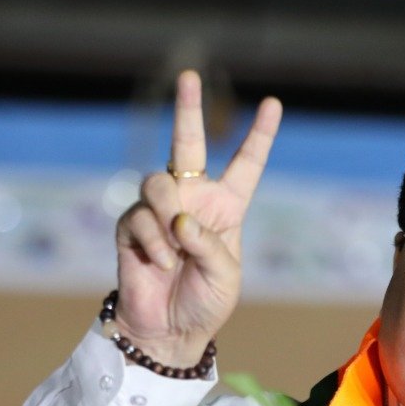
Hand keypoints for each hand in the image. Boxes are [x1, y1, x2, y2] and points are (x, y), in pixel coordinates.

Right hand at [113, 71, 282, 365]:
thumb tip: (179, 219)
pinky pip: (140, 218)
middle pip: (187, 144)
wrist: (168, 330)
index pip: (245, 165)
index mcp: (226, 208)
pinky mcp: (131, 226)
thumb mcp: (225, 276)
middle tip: (189, 75)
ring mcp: (159, 210)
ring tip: (174, 253)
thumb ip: (209, 245)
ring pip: (156, 183)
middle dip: (188, 109)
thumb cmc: (205, 302)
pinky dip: (153, 243)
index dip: (259, 136)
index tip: (273, 104)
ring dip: (167, 217)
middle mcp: (192, 199)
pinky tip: (158, 264)